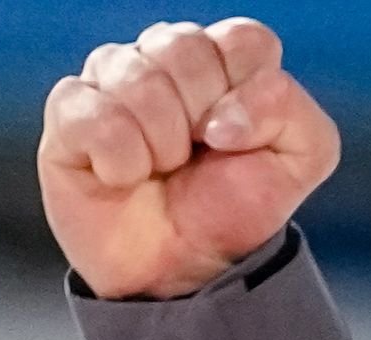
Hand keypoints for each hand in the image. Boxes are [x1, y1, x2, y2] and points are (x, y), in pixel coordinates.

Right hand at [40, 18, 338, 301]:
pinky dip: (121, 162)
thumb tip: (223, 116)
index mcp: (224, 59)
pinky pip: (96, 118)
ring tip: (162, 169)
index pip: (243, 40)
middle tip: (197, 156)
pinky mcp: (69, 109)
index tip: (239, 138)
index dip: (248, 95)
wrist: (183, 270)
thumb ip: (293, 112)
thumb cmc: (235, 207)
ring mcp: (112, 77)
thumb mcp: (301, 162)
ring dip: (163, 145)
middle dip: (201, 119)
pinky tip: (124, 176)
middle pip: (185, 48)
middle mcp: (164, 56)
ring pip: (140, 80)